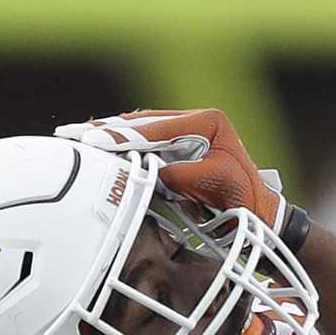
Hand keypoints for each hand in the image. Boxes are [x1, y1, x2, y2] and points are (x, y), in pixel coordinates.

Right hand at [54, 108, 283, 228]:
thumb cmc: (245, 203)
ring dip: (111, 133)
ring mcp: (189, 130)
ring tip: (78, 135)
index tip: (93, 141)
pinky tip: (100, 142)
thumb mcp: (213, 187)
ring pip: (141, 128)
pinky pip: (147, 140)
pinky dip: (124, 143)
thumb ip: (180, 174)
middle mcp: (197, 119)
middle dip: (107, 130)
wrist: (263, 215)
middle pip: (143, 122)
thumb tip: (149, 169)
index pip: (155, 128)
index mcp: (209, 121)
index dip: (122, 136)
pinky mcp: (182, 145)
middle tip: (72, 133)